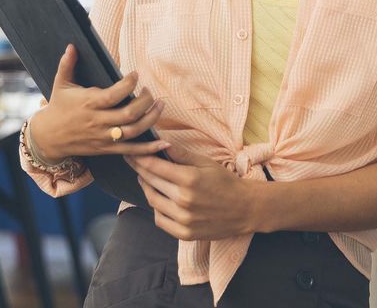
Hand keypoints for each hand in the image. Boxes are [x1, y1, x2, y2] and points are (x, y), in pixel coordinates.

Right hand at [29, 45, 169, 162]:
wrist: (49, 137)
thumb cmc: (58, 107)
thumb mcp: (60, 84)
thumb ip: (67, 64)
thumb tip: (72, 45)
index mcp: (89, 103)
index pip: (114, 94)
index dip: (129, 84)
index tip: (136, 74)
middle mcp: (98, 121)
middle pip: (129, 113)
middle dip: (145, 101)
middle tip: (149, 91)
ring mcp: (104, 137)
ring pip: (134, 131)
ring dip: (152, 118)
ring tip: (160, 105)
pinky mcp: (107, 149)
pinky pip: (132, 151)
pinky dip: (149, 149)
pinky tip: (164, 144)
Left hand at [127, 154, 261, 240]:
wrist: (245, 209)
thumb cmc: (225, 182)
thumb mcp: (205, 163)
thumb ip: (181, 154)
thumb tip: (160, 142)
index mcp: (189, 179)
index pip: (154, 167)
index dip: (139, 158)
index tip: (130, 152)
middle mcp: (184, 200)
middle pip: (150, 182)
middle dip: (139, 169)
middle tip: (133, 161)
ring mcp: (184, 219)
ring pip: (153, 201)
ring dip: (146, 188)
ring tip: (145, 179)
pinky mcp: (185, 233)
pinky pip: (160, 220)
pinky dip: (156, 209)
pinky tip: (158, 199)